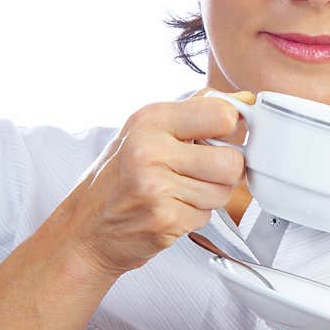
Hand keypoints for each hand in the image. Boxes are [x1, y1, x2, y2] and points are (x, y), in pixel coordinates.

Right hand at [52, 87, 254, 277]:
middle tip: (202, 172)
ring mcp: (156, 186)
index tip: (223, 136)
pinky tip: (170, 210)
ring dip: (210, 197)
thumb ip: (198, 111)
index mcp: (151, 119)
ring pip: (224, 192)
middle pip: (232, 161)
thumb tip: (244, 100)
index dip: (232, 129)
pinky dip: (194, 216)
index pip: (223, 114)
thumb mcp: (149, 130)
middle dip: (224, 172)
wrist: (85, 229)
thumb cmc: (119, 178)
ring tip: (180, 192)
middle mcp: (151, 149)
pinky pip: (207, 216)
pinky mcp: (163, 219)